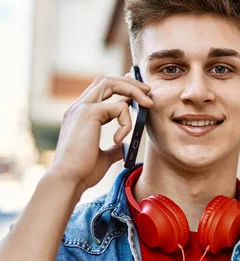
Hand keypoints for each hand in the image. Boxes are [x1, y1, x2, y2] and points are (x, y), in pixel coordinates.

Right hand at [48, 75, 152, 190]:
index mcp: (80, 115)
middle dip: (129, 82)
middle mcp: (78, 107)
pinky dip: (126, 122)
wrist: (69, 180)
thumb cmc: (82, 172)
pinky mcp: (89, 113)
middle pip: (106, 80)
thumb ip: (113, 147)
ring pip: (111, 83)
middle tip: (148, 91)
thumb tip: (124, 146)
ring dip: (133, 90)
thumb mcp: (103, 156)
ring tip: (148, 104)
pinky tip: (119, 141)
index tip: (138, 92)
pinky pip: (119, 107)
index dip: (120, 87)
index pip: (100, 89)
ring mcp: (82, 107)